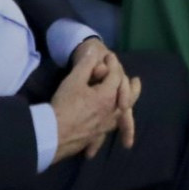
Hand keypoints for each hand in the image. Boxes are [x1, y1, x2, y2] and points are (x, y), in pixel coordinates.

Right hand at [50, 46, 128, 160]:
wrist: (52, 134)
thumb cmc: (65, 104)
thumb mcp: (74, 79)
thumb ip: (86, 64)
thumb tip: (93, 51)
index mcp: (109, 96)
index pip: (116, 76)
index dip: (112, 64)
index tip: (109, 55)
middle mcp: (111, 113)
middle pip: (128, 98)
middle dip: (132, 89)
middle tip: (137, 81)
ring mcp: (104, 127)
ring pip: (119, 118)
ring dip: (125, 111)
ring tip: (125, 108)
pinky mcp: (93, 138)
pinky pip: (104, 135)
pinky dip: (106, 134)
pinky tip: (103, 138)